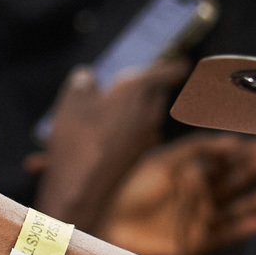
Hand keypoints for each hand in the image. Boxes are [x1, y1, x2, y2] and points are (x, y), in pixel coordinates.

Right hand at [28, 60, 185, 227]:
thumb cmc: (79, 138)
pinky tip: (99, 138)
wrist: (83, 189)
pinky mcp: (136, 158)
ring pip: (144, 118)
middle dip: (146, 89)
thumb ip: (83, 82)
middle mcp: (149, 114)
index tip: (182, 65)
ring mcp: (146, 139)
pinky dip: (122, 133)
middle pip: (155, 95)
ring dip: (132, 112)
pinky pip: (134, 137)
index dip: (173, 67)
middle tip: (131, 85)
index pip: (167, 71)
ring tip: (105, 112)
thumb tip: (87, 78)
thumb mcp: (73, 100)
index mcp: (138, 90)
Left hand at [102, 133, 255, 254]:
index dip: (242, 152)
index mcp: (191, 171)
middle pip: (232, 181)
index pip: (223, 159)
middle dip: (253, 172)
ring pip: (233, 208)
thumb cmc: (130, 190)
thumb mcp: (162, 161)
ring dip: (254, 203)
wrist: (109, 225)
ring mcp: (200, 218)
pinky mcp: (196, 242)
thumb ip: (195, 149)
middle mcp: (199, 194)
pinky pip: (223, 234)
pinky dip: (240, 229)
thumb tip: (230, 140)